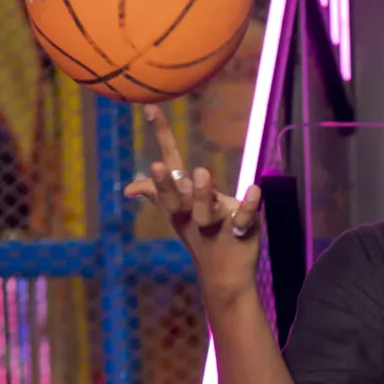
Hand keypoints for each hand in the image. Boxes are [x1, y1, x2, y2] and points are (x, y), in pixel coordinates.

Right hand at [124, 103, 262, 309]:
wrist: (224, 275)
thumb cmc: (201, 238)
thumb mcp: (179, 216)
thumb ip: (157, 196)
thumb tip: (128, 189)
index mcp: (179, 203)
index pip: (167, 166)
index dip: (161, 136)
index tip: (151, 107)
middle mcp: (193, 212)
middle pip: (176, 198)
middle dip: (165, 184)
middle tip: (157, 165)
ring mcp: (215, 223)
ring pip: (205, 209)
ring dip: (203, 194)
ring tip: (202, 174)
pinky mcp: (240, 232)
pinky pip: (243, 219)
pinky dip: (248, 206)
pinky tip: (255, 189)